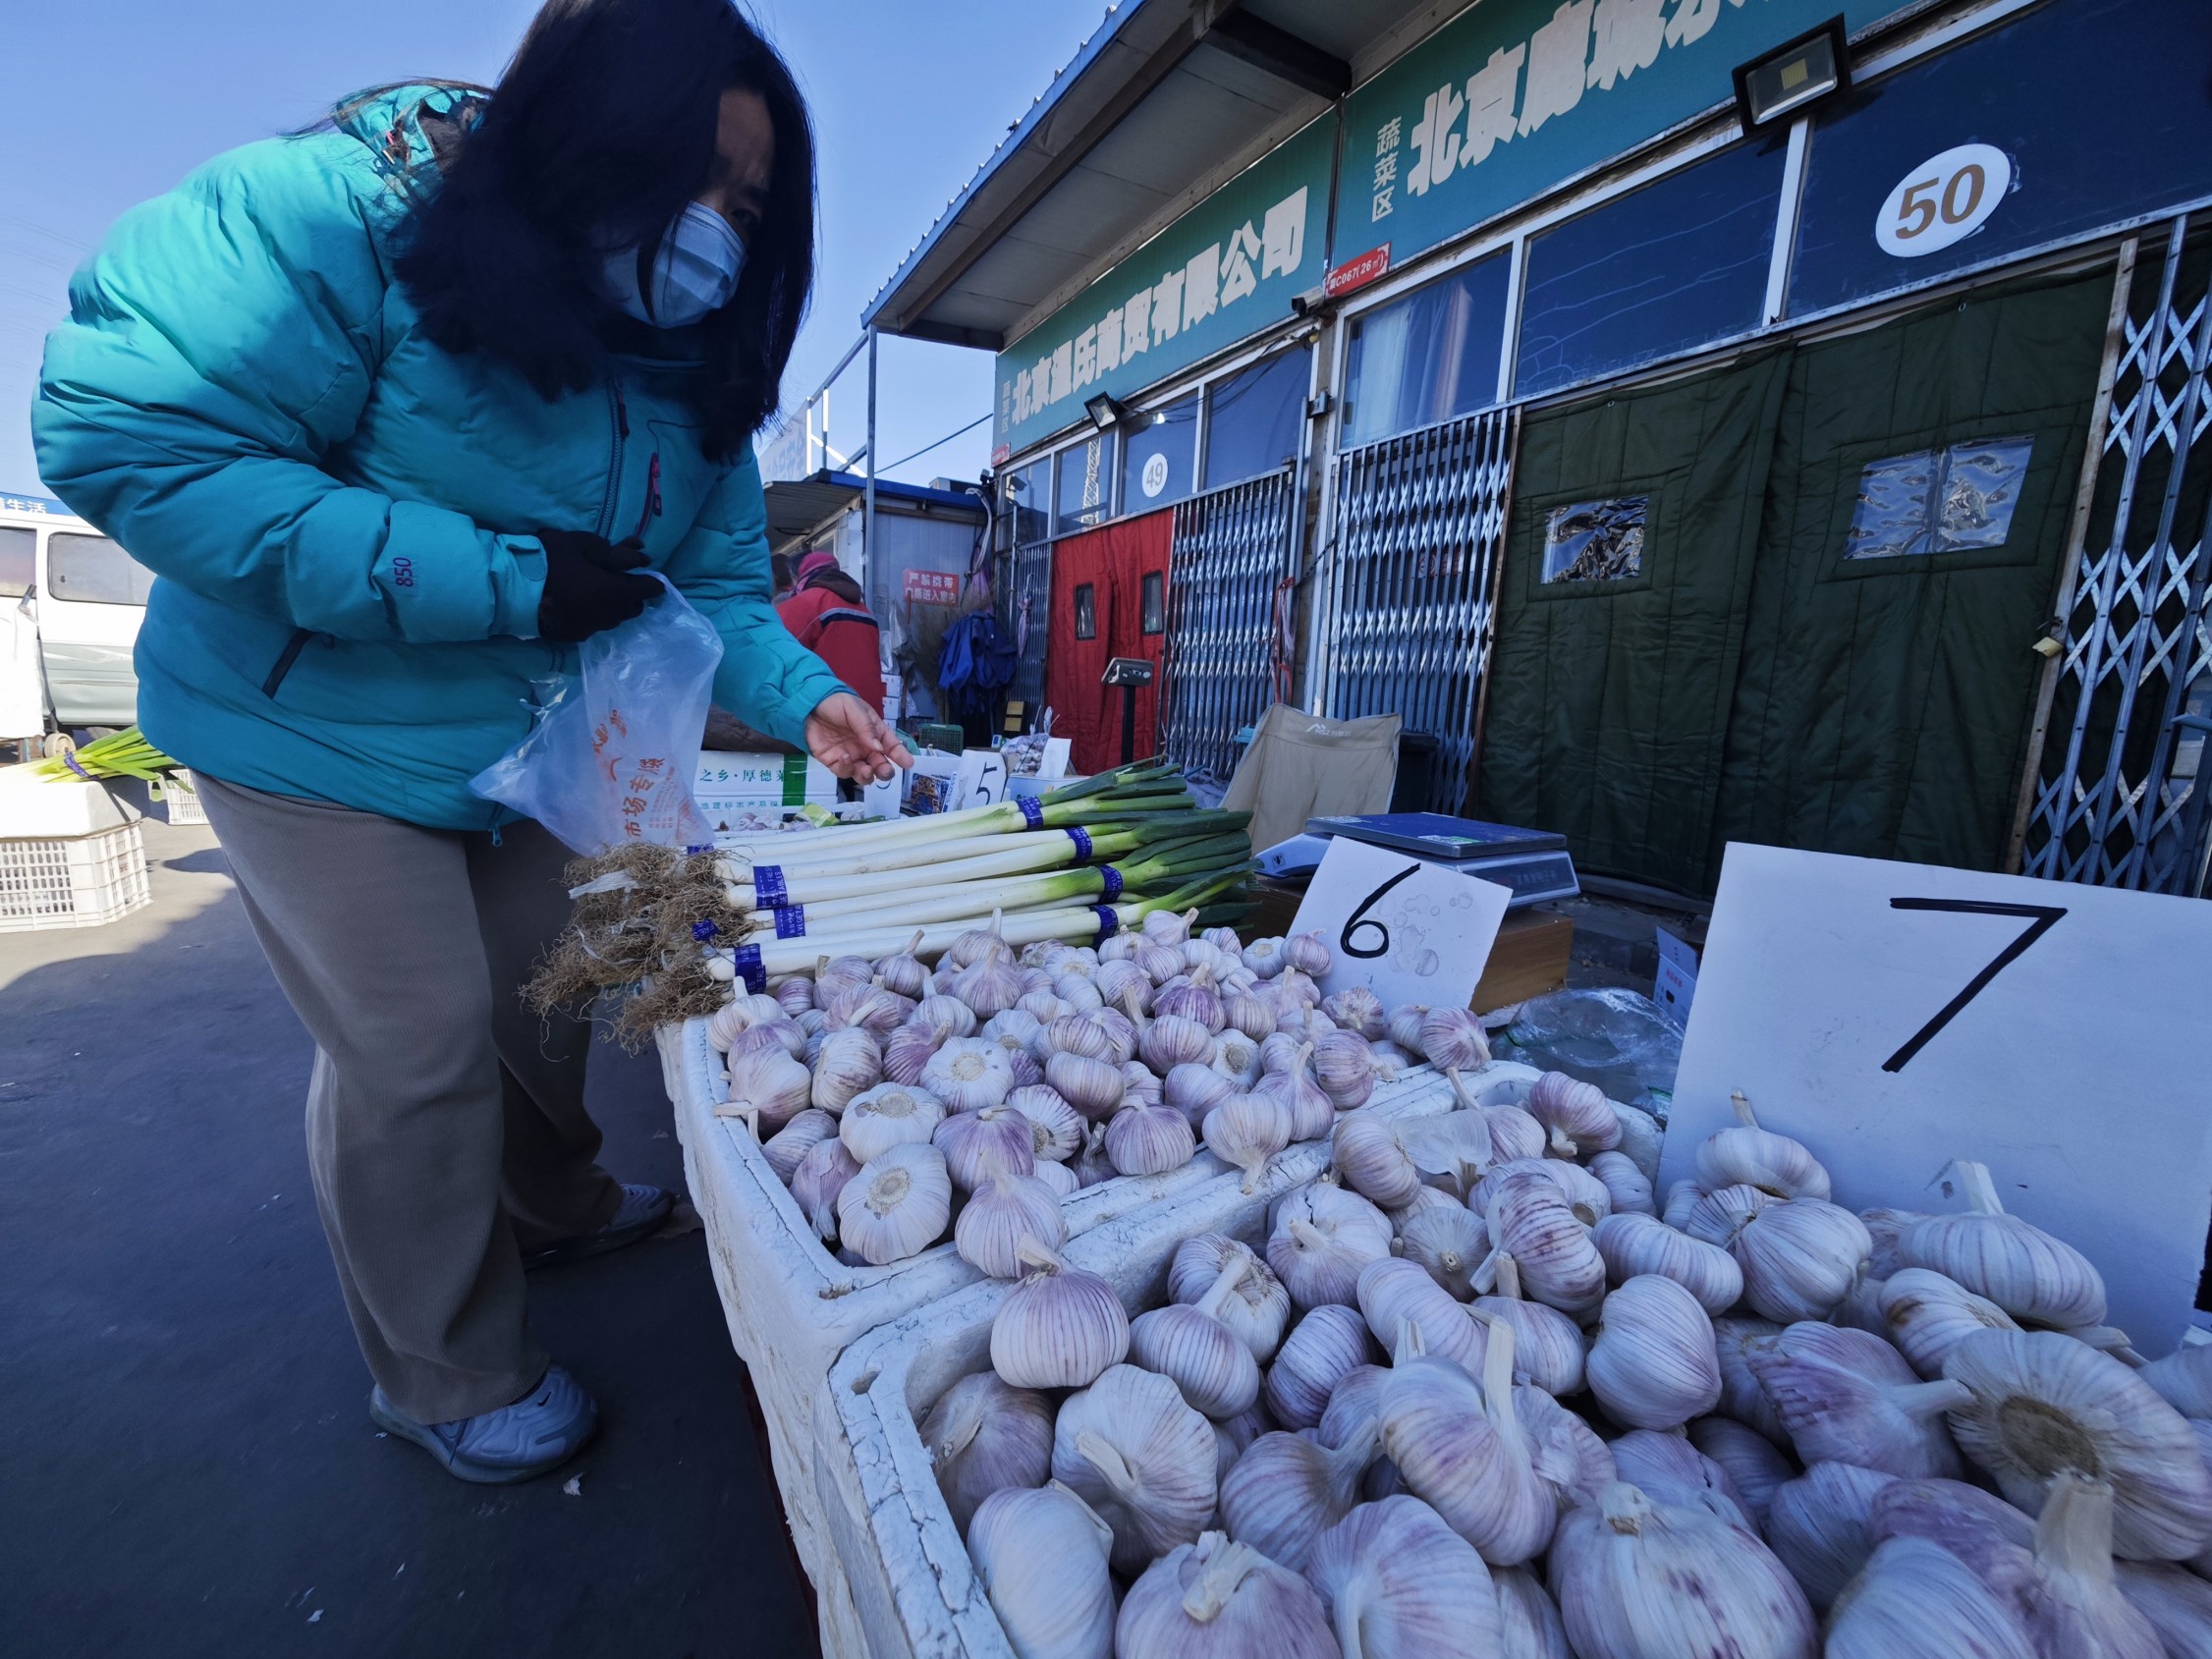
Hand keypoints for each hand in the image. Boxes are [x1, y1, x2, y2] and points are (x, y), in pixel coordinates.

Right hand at [535, 528, 657, 641]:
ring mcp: (592, 628)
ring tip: (600, 593)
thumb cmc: (549, 561)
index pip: (647, 589)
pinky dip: (593, 615)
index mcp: (615, 591)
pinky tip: (580, 605)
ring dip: (614, 607)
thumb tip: (623, 556)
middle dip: (632, 595)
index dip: (652, 583)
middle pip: (633, 608)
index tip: (654, 580)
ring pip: (614, 619)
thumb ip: (606, 549)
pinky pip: (594, 625)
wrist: (514, 589)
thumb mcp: (579, 543)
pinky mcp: (575, 636)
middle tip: (622, 582)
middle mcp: (608, 614)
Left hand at [804, 691, 912, 783]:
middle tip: (885, 770)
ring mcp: (851, 757)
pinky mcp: (835, 763)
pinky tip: (845, 758)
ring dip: (868, 776)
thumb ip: (866, 727)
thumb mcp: (854, 708)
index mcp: (875, 733)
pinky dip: (847, 768)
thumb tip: (878, 747)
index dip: (901, 755)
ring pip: (865, 775)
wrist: (808, 706)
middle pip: (880, 766)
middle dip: (885, 771)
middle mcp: (865, 748)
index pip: (892, 746)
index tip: (908, 763)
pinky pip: (844, 772)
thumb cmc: (836, 703)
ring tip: (865, 769)